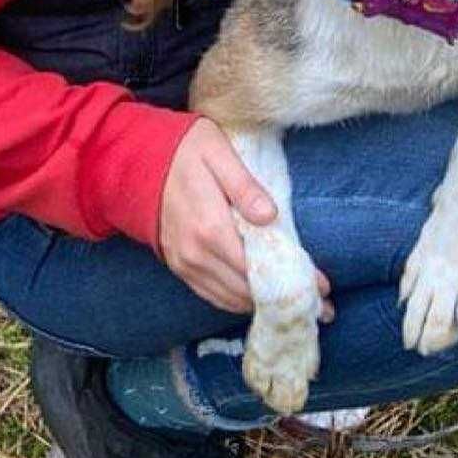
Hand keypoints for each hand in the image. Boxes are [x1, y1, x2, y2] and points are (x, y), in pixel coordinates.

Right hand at [157, 118, 331, 317]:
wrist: (134, 161)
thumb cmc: (183, 150)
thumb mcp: (217, 153)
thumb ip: (244, 186)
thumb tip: (270, 216)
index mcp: (210, 228)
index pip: (259, 268)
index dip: (293, 280)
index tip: (323, 287)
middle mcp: (196, 255)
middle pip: (248, 291)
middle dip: (284, 300)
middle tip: (320, 305)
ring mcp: (185, 264)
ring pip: (231, 299)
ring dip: (263, 305)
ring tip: (297, 306)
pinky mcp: (179, 266)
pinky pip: (213, 295)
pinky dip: (238, 301)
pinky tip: (260, 297)